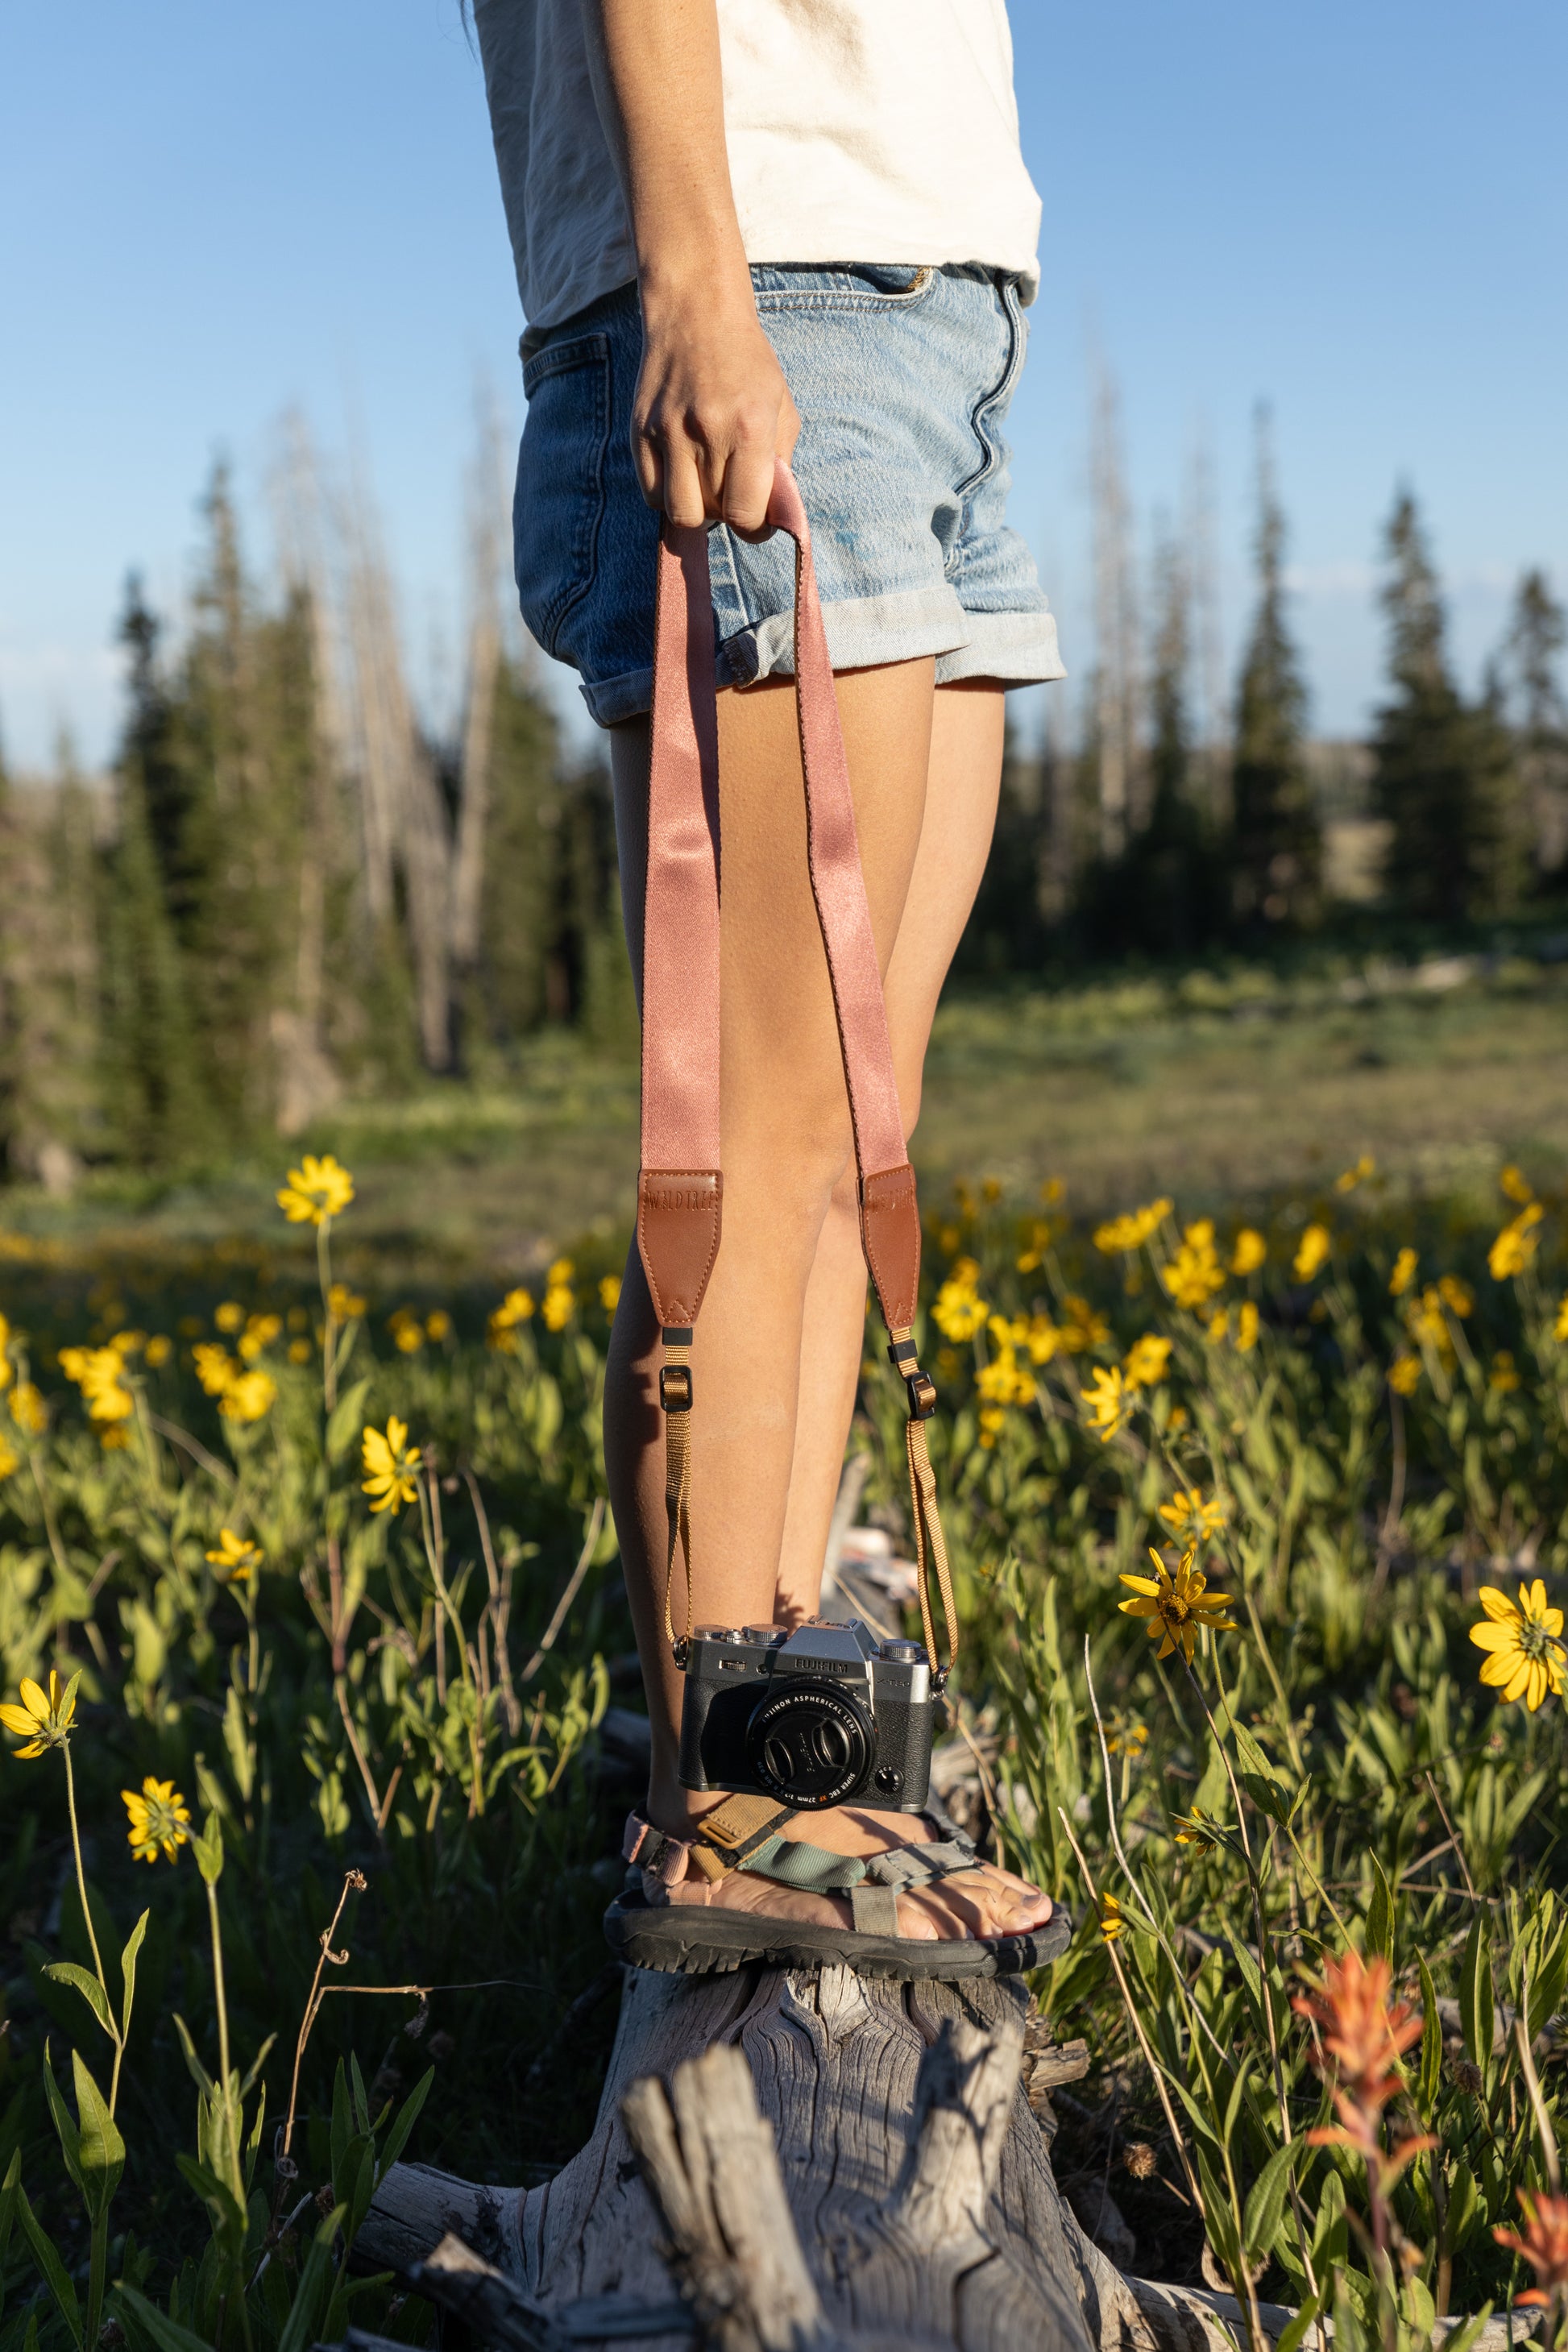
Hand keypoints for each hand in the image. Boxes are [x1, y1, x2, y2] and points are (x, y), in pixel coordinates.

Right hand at [632, 274, 799, 533]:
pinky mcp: (639, 431)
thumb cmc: (748, 364)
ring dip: (697, 510)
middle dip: (728, 513)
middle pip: (713, 515)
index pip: (745, 514)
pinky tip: (682, 475)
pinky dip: (669, 496)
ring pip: (679, 513)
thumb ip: (781, 464)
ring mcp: (667, 432)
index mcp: (749, 428)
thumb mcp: (781, 407)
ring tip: (707, 486)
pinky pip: (651, 494)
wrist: (696, 313)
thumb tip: (771, 515)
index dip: (754, 527)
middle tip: (732, 492)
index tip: (756, 518)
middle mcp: (706, 432)